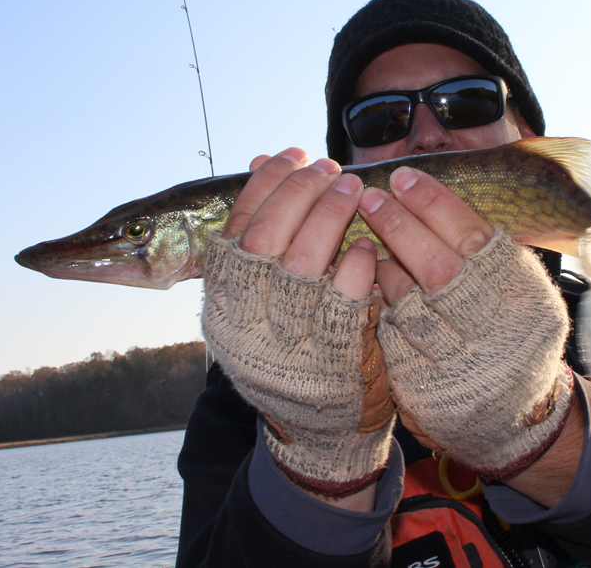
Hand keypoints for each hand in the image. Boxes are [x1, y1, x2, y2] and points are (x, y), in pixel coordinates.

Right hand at [202, 149, 394, 499]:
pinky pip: (343, 301)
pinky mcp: (329, 363)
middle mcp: (243, 322)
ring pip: (303, 262)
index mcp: (221, 301)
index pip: (236, 226)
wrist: (317, 436)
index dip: (265, 183)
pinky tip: (369, 245)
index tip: (294, 154)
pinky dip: (357, 266)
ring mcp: (283, 344)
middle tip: (331, 168)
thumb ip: (260, 237)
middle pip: (266, 237)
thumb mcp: (260, 299)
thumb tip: (258, 161)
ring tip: (354, 188)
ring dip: (330, 215)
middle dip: (300, 191)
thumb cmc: (291, 352)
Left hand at [358, 166, 572, 479]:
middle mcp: (500, 333)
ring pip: (409, 303)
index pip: (478, 239)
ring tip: (366, 234)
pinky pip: (391, 335)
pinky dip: (378, 303)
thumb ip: (483, 250)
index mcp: (527, 298)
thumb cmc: (509, 335)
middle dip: (399, 226)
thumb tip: (428, 190)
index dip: (437, 204)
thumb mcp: (516, 291)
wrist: (514, 421)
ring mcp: (462, 366)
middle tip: (369, 196)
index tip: (404, 177)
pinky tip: (367, 280)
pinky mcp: (427, 389)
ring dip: (381, 264)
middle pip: (440, 269)